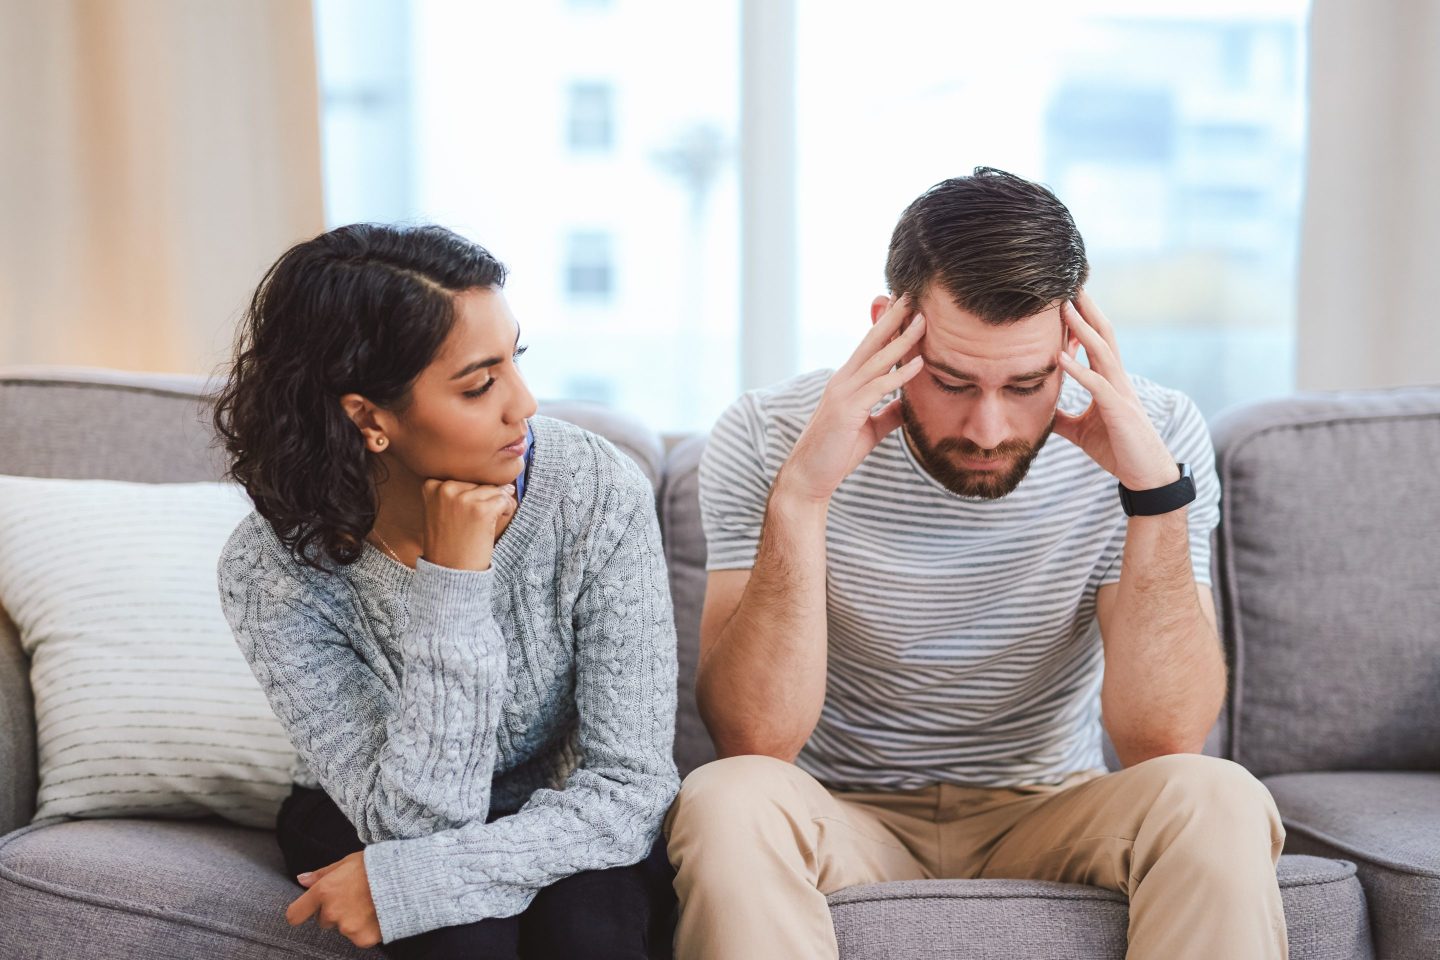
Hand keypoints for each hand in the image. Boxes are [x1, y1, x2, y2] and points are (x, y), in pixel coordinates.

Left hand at [289, 851, 381, 948]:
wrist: (406, 877)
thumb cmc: (377, 866)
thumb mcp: (347, 863)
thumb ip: (322, 874)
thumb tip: (301, 879)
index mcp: (324, 892)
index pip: (295, 914)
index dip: (300, 912)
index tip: (306, 911)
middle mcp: (332, 912)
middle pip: (323, 921)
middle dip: (335, 912)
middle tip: (355, 898)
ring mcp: (347, 927)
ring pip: (342, 929)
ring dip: (351, 921)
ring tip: (370, 904)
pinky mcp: (363, 938)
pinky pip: (359, 937)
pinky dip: (366, 930)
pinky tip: (377, 915)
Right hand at [421, 478, 516, 570]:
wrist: (449, 573)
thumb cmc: (448, 544)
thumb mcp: (441, 512)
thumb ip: (459, 494)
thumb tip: (506, 484)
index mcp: (431, 486)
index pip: (463, 479)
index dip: (472, 495)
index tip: (469, 514)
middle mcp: (446, 488)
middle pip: (479, 483)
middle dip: (486, 499)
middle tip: (479, 523)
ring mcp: (464, 498)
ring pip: (494, 490)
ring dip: (499, 503)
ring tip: (490, 522)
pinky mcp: (481, 510)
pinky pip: (504, 499)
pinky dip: (507, 509)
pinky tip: (499, 521)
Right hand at [778, 294, 926, 502]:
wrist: (809, 477)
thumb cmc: (836, 453)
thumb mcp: (869, 429)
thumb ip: (887, 413)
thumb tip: (908, 404)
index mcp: (846, 382)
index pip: (870, 347)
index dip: (887, 325)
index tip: (905, 305)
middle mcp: (842, 380)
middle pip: (872, 342)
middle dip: (893, 318)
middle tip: (912, 294)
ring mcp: (843, 393)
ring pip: (877, 360)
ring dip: (902, 339)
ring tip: (923, 320)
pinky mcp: (847, 410)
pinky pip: (879, 387)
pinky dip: (900, 374)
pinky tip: (919, 364)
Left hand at [1054, 290, 1180, 490]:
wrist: (1145, 476)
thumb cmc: (1118, 449)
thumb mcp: (1080, 430)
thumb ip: (1062, 416)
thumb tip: (1039, 410)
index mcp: (1109, 380)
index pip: (1095, 341)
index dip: (1081, 319)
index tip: (1063, 296)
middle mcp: (1117, 379)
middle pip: (1103, 334)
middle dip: (1086, 309)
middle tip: (1068, 282)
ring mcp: (1120, 393)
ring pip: (1102, 352)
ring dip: (1082, 330)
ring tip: (1063, 308)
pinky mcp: (1119, 411)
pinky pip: (1097, 385)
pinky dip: (1079, 370)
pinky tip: (1060, 358)